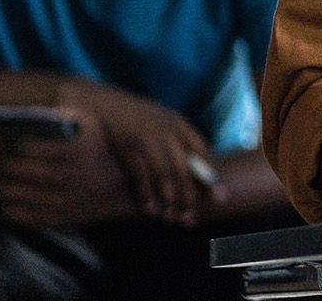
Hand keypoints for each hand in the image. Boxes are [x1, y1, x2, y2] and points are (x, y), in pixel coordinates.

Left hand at [0, 107, 138, 226]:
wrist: (129, 189)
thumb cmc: (106, 150)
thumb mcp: (91, 124)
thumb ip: (60, 115)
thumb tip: (23, 114)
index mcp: (68, 150)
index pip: (17, 145)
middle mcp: (60, 177)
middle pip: (5, 169)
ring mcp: (54, 202)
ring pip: (3, 192)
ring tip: (3, 172)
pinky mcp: (51, 221)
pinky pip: (11, 214)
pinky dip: (5, 202)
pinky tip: (12, 191)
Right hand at [54, 78, 217, 224]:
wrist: (102, 103)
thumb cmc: (136, 117)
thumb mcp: (163, 120)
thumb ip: (180, 140)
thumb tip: (201, 166)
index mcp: (179, 123)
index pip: (202, 152)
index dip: (211, 176)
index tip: (219, 197)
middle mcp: (167, 130)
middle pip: (184, 168)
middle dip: (189, 197)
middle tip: (192, 218)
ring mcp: (147, 138)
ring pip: (164, 175)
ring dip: (169, 200)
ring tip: (172, 218)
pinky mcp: (127, 146)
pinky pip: (140, 175)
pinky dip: (146, 194)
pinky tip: (150, 209)